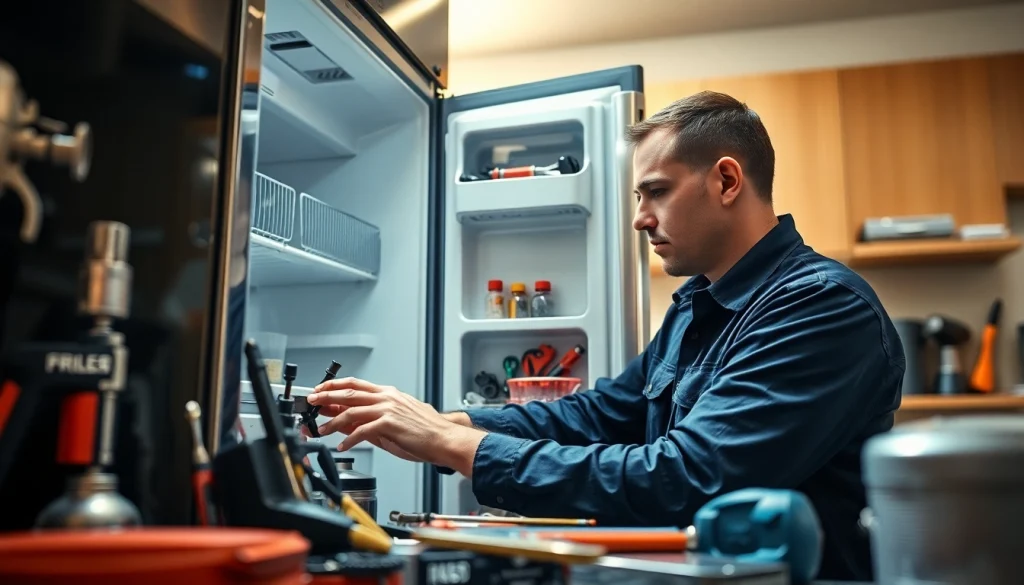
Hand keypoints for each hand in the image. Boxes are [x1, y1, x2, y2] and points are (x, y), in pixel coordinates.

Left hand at [306, 378, 484, 475]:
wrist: (445, 438)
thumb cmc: (426, 432)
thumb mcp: (395, 421)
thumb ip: (372, 420)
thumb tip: (349, 422)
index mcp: (389, 394)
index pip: (355, 385)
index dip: (334, 386)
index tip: (320, 391)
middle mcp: (387, 397)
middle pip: (348, 393)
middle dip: (325, 396)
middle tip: (311, 402)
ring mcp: (388, 409)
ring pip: (350, 411)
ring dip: (331, 422)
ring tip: (320, 430)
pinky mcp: (389, 424)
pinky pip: (361, 431)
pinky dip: (348, 439)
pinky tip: (342, 446)